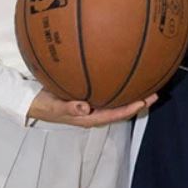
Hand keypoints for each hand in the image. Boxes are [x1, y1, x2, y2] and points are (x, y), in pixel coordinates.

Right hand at [27, 88, 157, 127]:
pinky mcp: (87, 96)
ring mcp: (91, 104)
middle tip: (155, 91)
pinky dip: (117, 83)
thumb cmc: (43, 105)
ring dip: (131, 92)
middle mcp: (94, 111)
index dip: (131, 109)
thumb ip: (68, 106)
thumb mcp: (53, 105)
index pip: (115, 114)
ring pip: (116, 99)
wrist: (32, 101)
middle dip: (138, 100)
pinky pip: (107, 90)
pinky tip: (122, 70)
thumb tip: (84, 107)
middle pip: (121, 107)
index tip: (145, 100)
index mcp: (89, 117)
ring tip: (146, 81)